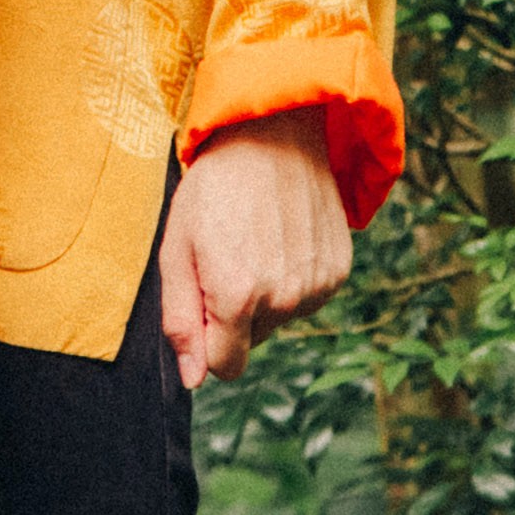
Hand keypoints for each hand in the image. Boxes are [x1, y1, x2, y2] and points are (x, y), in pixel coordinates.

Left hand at [157, 114, 355, 389]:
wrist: (272, 134)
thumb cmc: (213, 189)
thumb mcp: (176, 248)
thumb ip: (180, 320)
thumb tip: (192, 380)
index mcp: (237, 296)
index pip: (225, 367)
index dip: (208, 340)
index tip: (203, 300)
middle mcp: (284, 298)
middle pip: (252, 342)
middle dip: (235, 314)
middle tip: (227, 255)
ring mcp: (316, 285)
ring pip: (281, 319)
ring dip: (265, 294)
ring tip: (255, 239)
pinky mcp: (338, 270)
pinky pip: (307, 298)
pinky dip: (292, 277)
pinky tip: (282, 236)